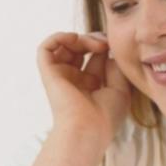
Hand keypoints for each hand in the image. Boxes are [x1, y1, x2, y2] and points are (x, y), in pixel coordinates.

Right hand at [36, 30, 131, 149]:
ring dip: (80, 38)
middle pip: (79, 48)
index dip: (104, 45)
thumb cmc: (106, 116)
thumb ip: (115, 66)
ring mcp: (60, 76)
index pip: (94, 56)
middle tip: (105, 43)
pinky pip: (45, 48)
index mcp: (90, 85)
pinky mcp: (49, 73)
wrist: (89, 128)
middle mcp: (74, 80)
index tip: (114, 46)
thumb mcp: (120, 88)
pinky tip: (74, 39)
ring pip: (64, 45)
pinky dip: (58, 37)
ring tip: (95, 44)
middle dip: (92, 39)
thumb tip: (108, 51)